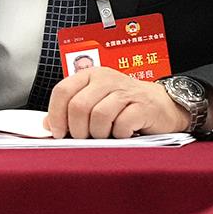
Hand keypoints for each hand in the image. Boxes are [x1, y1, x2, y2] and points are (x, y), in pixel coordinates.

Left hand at [46, 68, 192, 138]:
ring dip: (98, 133)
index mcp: (90, 75)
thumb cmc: (126, 106)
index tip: (58, 132)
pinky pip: (122, 124)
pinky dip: (119, 134)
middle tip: (84, 138)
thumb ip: (70, 110)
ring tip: (105, 135)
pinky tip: (123, 133)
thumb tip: (47, 124)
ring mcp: (126, 91)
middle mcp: (107, 79)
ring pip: (99, 115)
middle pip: (78, 106)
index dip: (56, 114)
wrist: (165, 105)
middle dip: (77, 129)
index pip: (62, 91)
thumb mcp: (95, 102)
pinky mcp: (144, 106)